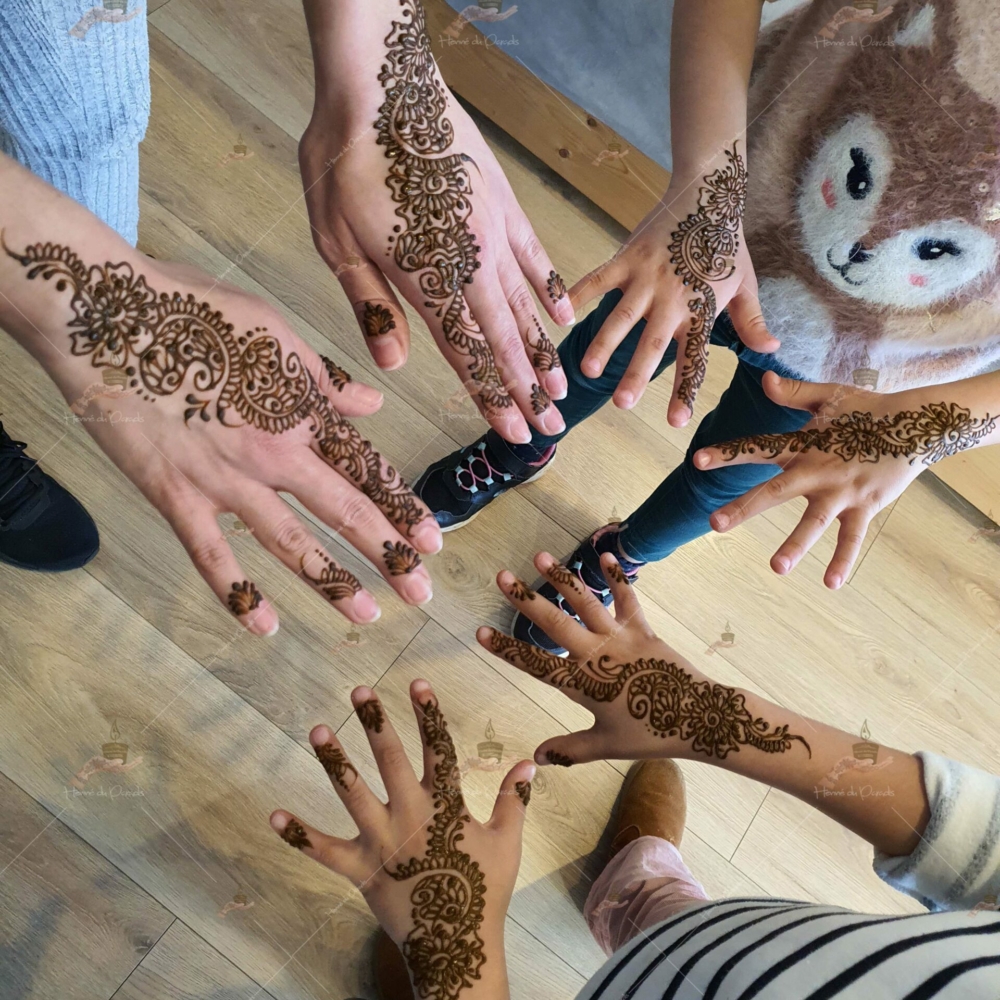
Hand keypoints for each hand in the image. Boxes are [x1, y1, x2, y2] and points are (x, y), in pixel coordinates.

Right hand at [5, 237, 442, 632]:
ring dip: (332, 580)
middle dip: (388, 555)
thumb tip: (372, 403)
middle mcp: (275, 452)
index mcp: (302, 410)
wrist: (106, 312)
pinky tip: (265, 627)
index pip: (366, 469)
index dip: (403, 507)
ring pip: (290, 541)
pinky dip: (238, 594)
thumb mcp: (274, 329)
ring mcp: (226, 480)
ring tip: (366, 614)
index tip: (433, 541)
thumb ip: (324, 377)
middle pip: (343, 511)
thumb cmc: (192, 308)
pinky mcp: (176, 496)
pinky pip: (211, 555)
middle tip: (420, 593)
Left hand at [270, 681, 531, 997]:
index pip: (439, 748)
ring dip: (335, 761)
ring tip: (318, 729)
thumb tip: (530, 763)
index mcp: (445, 805)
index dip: (429, 714)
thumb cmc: (483, 890)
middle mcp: (410, 816)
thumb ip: (514, 799)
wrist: (455, 944)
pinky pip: (323, 851)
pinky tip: (273, 815)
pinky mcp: (359, 870)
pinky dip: (298, 835)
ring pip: (352, 794)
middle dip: (375, 722)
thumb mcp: (506, 841)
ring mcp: (381, 842)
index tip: (416, 682)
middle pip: (390, 760)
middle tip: (359, 691)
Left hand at [299, 0, 570, 444]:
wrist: (379, 85)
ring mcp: (492, 234)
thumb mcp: (336, 240)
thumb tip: (394, 365)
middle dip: (526, 390)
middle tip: (550, 429)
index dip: (491, 397)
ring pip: (524, 307)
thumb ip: (371, 304)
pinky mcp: (502, 204)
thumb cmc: (345, 162)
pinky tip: (564, 317)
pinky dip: (549, 288)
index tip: (514, 432)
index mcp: (424, 279)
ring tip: (563, 388)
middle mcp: (468, 265)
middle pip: (503, 341)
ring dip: (542, 352)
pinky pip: (534, 255)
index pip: (466, 354)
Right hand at [477, 553, 810, 764]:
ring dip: (562, 578)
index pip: (535, 665)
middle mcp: (596, 655)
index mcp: (583, 685)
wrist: (698, 718)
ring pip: (586, 602)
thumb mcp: (605, 745)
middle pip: (555, 623)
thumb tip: (536, 757)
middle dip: (525, 600)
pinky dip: (617, 577)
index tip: (480, 632)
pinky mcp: (642, 629)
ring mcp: (620, 638)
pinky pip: (627, 598)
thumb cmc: (650, 734)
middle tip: (501, 577)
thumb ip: (569, 749)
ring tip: (540, 556)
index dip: (506, 649)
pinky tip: (605, 555)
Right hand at [568, 145, 777, 426]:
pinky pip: (598, 279)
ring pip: (621, 317)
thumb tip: (772, 350)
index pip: (693, 358)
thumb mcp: (745, 284)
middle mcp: (673, 298)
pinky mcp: (627, 258)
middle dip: (636, 374)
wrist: (707, 192)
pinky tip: (561, 316)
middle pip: (653, 344)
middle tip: (623, 404)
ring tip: (587, 370)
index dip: (684, 391)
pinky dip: (579, 294)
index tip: (675, 421)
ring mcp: (647, 278)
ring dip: (603, 344)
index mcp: (702, 310)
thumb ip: (752, 321)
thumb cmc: (726, 244)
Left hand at [693, 373, 999, 587]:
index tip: (697, 461)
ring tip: (776, 568)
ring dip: (795, 545)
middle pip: (775, 492)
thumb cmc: (868, 409)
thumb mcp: (830, 397)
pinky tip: (831, 584)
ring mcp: (841, 492)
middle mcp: (818, 471)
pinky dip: (843, 560)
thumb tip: (765, 379)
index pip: (759, 448)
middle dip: (744, 507)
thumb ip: (795, 393)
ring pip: (813, 522)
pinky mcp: (864, 506)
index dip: (728, 454)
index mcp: (804, 445)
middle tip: (715, 523)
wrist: (918, 424)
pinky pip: (851, 537)